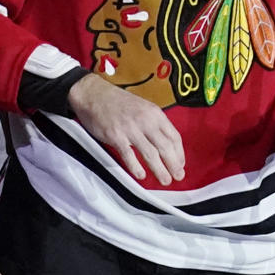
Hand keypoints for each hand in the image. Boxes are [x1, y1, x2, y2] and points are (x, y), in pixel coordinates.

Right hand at [68, 73, 184, 183]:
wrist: (94, 94)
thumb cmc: (117, 102)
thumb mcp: (142, 107)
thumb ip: (153, 123)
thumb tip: (163, 143)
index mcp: (154, 113)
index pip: (174, 136)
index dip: (179, 153)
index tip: (180, 164)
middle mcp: (145, 120)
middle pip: (165, 147)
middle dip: (173, 165)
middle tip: (178, 177)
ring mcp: (130, 129)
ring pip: (150, 154)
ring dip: (159, 170)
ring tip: (165, 180)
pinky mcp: (116, 136)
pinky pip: (129, 155)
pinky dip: (136, 167)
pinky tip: (141, 175)